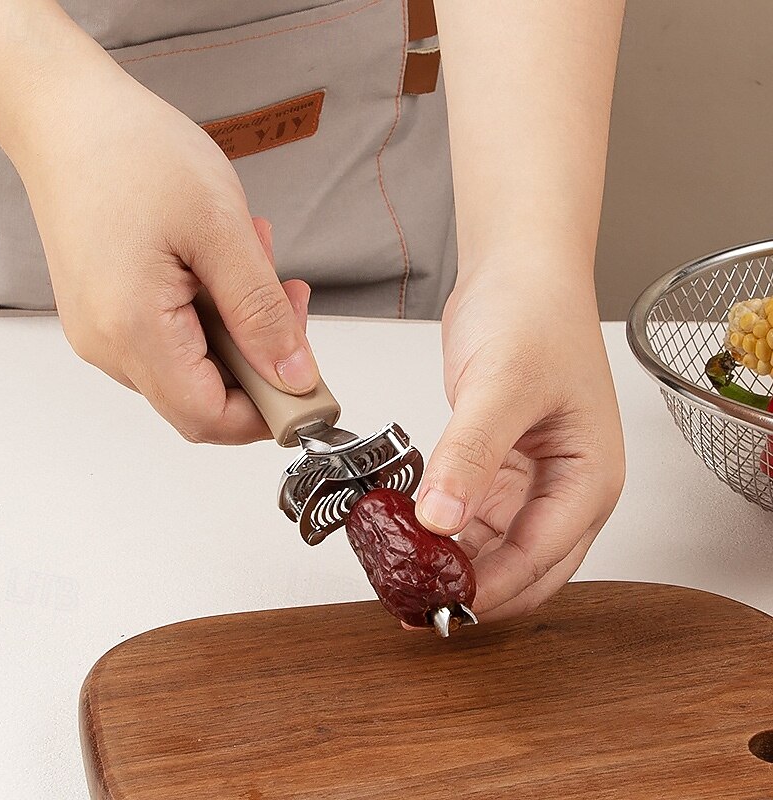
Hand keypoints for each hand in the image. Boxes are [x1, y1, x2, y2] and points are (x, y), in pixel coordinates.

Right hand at [12, 45, 316, 443]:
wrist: (67, 116)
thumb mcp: (221, 229)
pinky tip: (222, 265)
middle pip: (206, 397)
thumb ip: (261, 312)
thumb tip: (293, 376)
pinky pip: (175, 339)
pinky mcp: (109, 315)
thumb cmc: (131, 153)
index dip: (268, 413)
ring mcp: (105, 332)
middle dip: (261, 357)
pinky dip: (213, 312)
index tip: (308, 383)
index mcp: (133, 329)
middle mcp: (109, 344)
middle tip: (284, 297)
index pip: (210, 417)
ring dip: (240, 326)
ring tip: (250, 260)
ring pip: (196, 366)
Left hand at [415, 265, 624, 619]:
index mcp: (590, 477)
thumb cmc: (536, 314)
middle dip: (475, 588)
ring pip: (494, 543)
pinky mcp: (499, 462)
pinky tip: (411, 533)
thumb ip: (472, 455)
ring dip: (455, 561)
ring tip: (405, 573)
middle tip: (418, 604)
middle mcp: (565, 486)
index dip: (493, 587)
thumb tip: (443, 522)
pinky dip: (445, 527)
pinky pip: (473, 512)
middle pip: (524, 563)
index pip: (543, 555)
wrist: (519, 270)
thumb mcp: (502, 385)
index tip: (440, 604)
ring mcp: (532, 476)